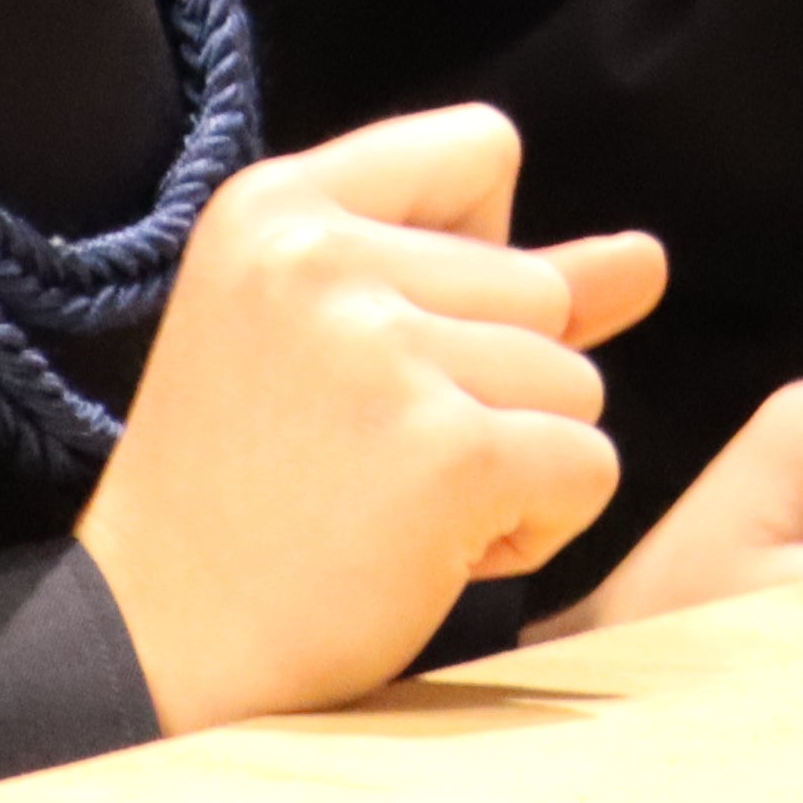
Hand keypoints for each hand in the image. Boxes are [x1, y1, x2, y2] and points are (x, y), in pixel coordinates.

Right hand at [69, 103, 675, 730]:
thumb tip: (651, 259)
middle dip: (494, 385)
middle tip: (367, 458)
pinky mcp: (446, 454)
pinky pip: (588, 464)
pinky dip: (538, 525)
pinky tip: (432, 554)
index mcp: (277, 206)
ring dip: (517, 461)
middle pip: (542, 286)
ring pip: (577, 379)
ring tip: (390, 506)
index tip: (395, 342)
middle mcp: (321, 258)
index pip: (482, 146)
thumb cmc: (248, 497)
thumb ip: (493, 285)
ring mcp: (383, 353)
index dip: (482, 252)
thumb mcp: (342, 346)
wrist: (152, 655)